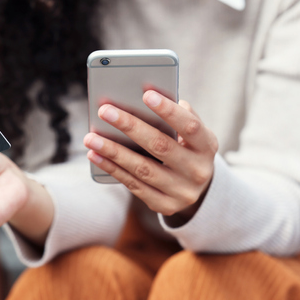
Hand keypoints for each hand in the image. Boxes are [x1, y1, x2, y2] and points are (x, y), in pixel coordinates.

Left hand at [84, 91, 217, 221]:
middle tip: (105, 111)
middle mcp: (198, 171)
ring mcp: (182, 192)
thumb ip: (178, 115)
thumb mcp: (192, 133)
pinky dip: (112, 169)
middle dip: (130, 126)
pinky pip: (134, 186)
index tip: (146, 94)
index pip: (190, 126)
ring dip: (113, 151)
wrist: (198, 188)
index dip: (169, 111)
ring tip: (91, 137)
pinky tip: (96, 156)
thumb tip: (152, 94)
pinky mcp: (165, 206)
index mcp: (207, 146)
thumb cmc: (187, 147)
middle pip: (161, 146)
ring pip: (142, 169)